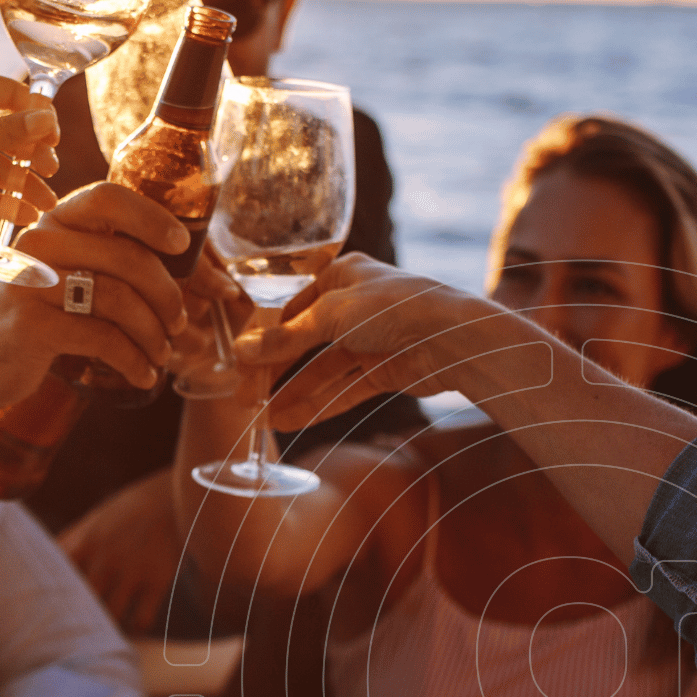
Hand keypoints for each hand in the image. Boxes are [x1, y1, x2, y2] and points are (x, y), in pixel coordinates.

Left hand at [0, 68, 59, 219]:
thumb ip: (5, 130)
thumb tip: (48, 121)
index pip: (7, 95)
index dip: (34, 114)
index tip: (55, 136)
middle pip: (3, 134)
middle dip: (29, 155)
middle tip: (52, 173)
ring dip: (18, 184)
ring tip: (45, 205)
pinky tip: (21, 216)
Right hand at [0, 182, 190, 416]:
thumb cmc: (36, 316)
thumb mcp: (66, 276)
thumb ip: (113, 263)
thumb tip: (202, 272)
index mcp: (51, 221)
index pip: (107, 198)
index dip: (152, 217)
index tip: (182, 246)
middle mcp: (37, 242)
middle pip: (126, 256)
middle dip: (168, 295)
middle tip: (181, 322)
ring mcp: (29, 283)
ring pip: (119, 298)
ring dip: (153, 333)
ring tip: (162, 353)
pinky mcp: (29, 325)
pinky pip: (103, 338)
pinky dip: (134, 360)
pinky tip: (143, 374)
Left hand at [59, 470, 180, 633]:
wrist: (174, 495)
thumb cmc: (128, 509)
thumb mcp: (96, 519)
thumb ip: (71, 542)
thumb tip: (44, 561)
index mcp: (85, 542)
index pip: (54, 577)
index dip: (46, 597)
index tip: (42, 611)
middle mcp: (105, 559)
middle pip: (80, 602)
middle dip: (74, 618)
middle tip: (71, 632)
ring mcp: (132, 571)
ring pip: (109, 616)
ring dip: (105, 626)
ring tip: (102, 632)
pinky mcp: (157, 580)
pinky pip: (141, 620)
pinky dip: (135, 629)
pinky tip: (132, 625)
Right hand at [236, 254, 509, 429]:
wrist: (456, 338)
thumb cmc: (395, 308)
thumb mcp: (330, 316)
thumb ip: (285, 338)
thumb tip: (240, 351)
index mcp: (341, 275)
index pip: (291, 309)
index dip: (265, 340)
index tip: (240, 366)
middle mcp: (354, 306)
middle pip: (304, 343)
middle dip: (275, 373)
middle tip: (246, 399)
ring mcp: (369, 340)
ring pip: (322, 370)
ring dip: (293, 393)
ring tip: (264, 418)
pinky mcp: (384, 370)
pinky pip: (343, 389)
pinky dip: (318, 404)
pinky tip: (290, 420)